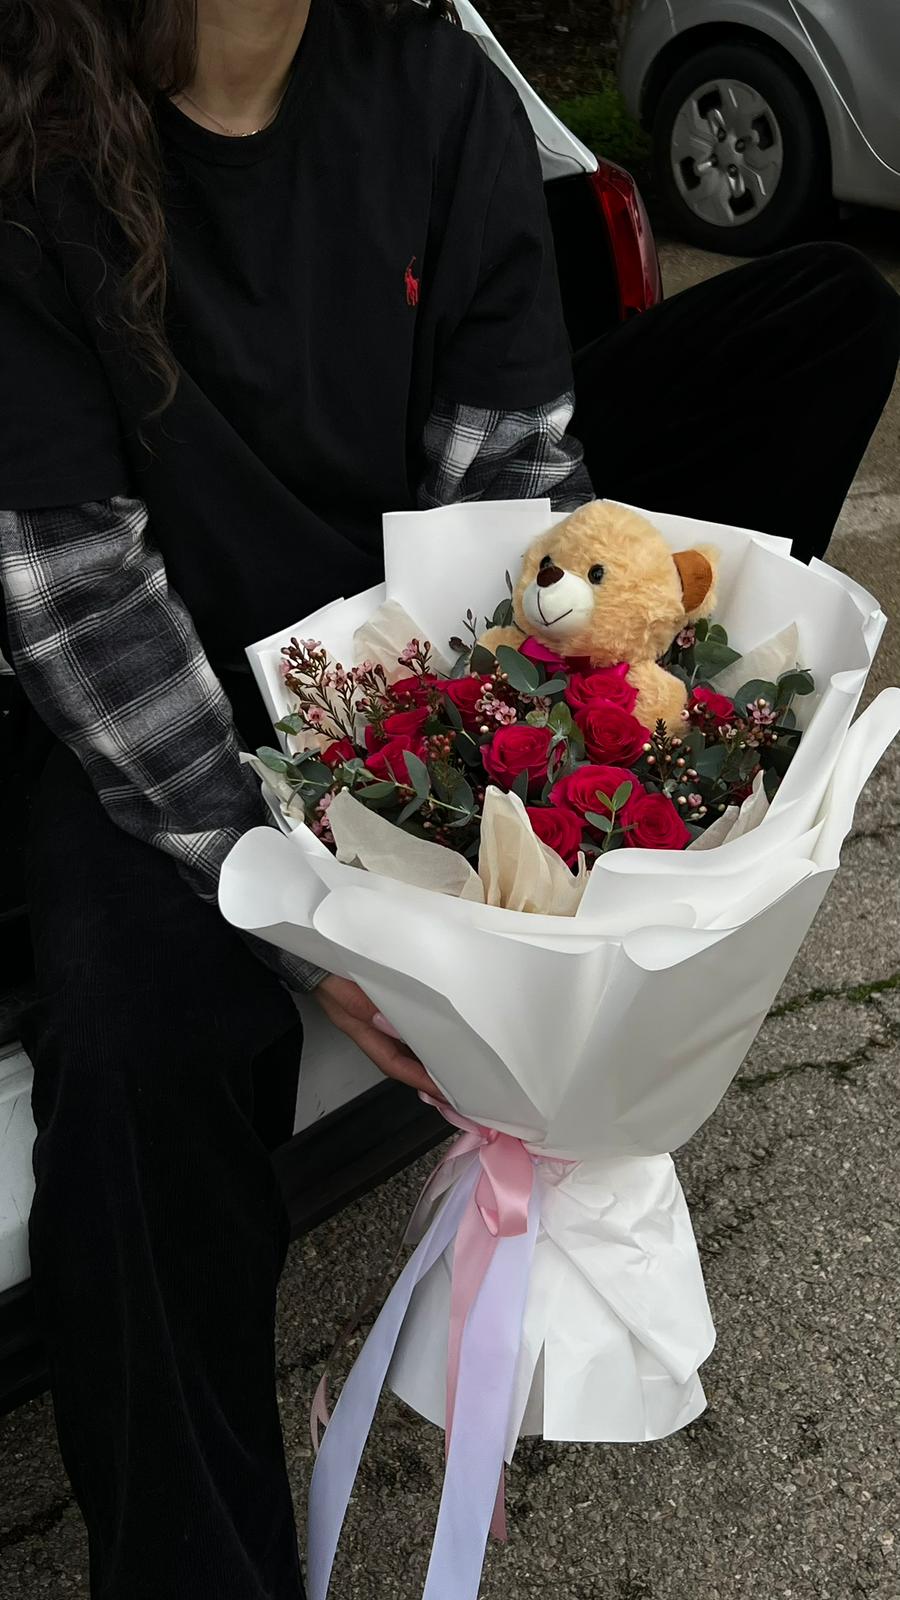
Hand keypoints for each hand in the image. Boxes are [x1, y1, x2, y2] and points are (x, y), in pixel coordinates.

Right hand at [314, 975, 439, 1097]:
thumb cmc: (320, 969)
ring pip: (398, 1048)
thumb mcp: (339, 984)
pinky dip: (414, 1038)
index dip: (416, 1077)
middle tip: (451, 1087)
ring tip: (445, 1068)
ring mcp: (367, 1018)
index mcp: (357, 1026)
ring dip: (421, 1060)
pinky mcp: (372, 1006)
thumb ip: (359, 1003)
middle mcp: (364, 1027)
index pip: (391, 1061)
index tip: (439, 1088)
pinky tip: (427, 1035)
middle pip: (397, 1061)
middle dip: (423, 1077)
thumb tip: (387, 1023)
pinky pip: (397, 1029)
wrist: (305, 955)